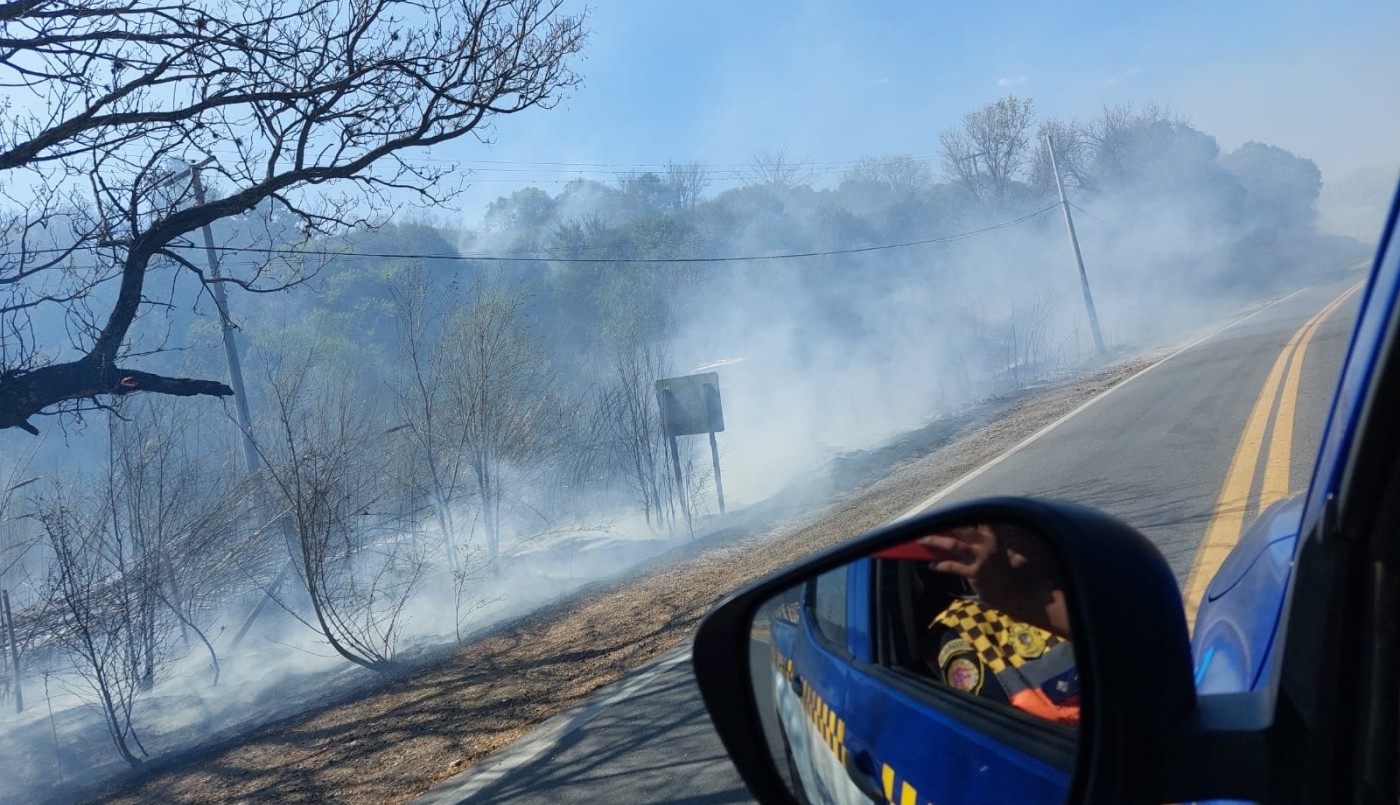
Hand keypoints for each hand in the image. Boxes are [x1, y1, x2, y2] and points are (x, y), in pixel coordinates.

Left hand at [919, 523, 1071, 638]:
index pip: (977, 519)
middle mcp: (986, 545)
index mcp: (994, 536)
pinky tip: (931, 566)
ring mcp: (979, 559)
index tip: (947, 508)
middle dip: (944, 524)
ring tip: (922, 538)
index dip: (962, 513)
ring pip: (953, 546)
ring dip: (936, 541)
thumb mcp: (1003, 551)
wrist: (1017, 592)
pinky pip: (953, 567)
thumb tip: (970, 533)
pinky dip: (940, 566)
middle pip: (961, 529)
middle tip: (928, 520)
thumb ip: (987, 541)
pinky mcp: (974, 573)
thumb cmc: (1009, 571)